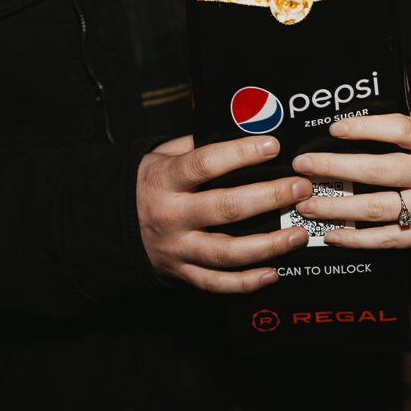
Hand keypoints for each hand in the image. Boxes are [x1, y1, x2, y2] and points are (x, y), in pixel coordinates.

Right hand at [137, 135, 311, 292]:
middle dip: (269, 197)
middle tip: (300, 188)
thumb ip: (199, 144)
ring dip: (268, 245)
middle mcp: (171, 215)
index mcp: (165, 180)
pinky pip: (217, 283)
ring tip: (299, 233)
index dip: (240, 154)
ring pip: (227, 252)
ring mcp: (177, 248)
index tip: (273, 146)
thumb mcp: (164, 155)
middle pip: (225, 208)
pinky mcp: (182, 273)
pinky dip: (247, 282)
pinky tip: (273, 272)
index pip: (204, 164)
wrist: (110, 222)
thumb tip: (244, 126)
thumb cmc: (151, 183)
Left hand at [291, 107, 410, 248]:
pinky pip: (389, 239)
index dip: (365, 127)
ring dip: (337, 207)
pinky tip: (334, 236)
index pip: (400, 129)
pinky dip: (358, 240)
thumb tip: (379, 103)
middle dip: (335, 167)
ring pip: (378, 208)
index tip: (334, 128)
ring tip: (307, 203)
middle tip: (303, 165)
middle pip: (379, 170)